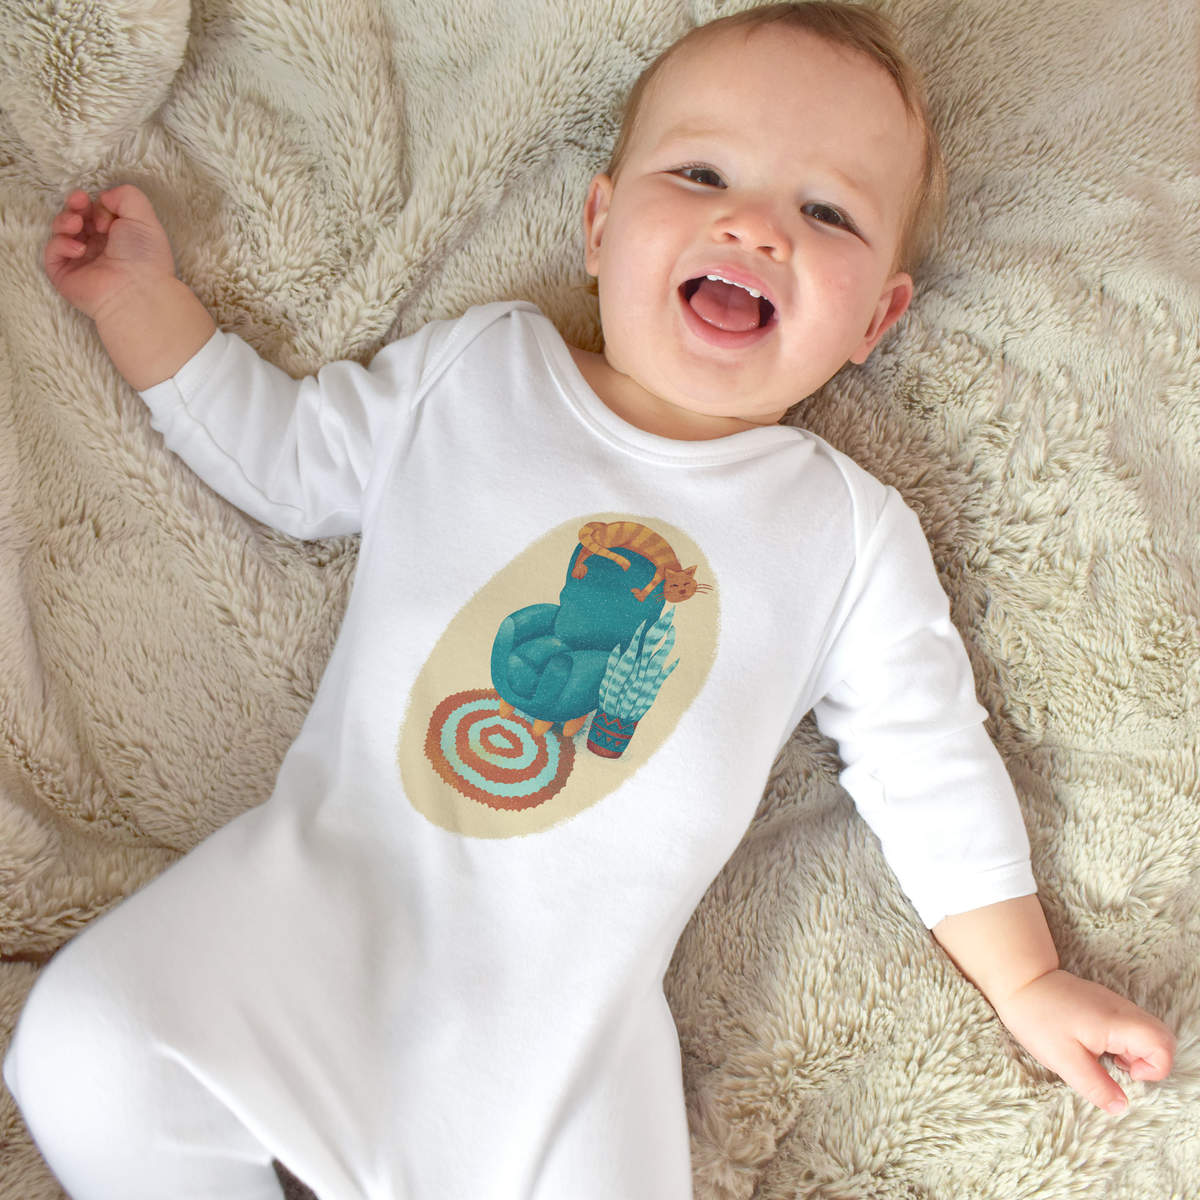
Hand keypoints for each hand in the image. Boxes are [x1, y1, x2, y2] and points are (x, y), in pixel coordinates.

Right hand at [45, 185, 176, 320]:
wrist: (136, 291)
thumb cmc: (145, 257)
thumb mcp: (143, 217)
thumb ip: (126, 196)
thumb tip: (103, 196)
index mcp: (119, 237)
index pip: (97, 212)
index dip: (96, 204)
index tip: (104, 208)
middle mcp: (100, 249)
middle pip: (77, 218)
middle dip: (75, 205)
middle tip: (79, 202)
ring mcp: (81, 262)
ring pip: (61, 231)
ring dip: (65, 220)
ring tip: (76, 224)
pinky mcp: (65, 274)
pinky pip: (53, 252)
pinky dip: (61, 244)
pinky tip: (79, 250)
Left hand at [991, 968, 1174, 1113]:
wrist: (1019, 981)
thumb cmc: (1038, 1018)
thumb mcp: (1063, 1059)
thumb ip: (1096, 1085)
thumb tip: (1121, 1107)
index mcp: (1117, 1022)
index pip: (1163, 1044)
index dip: (1155, 1068)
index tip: (1126, 1073)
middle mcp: (1122, 1009)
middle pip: (1161, 1038)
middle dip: (1148, 1061)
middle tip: (1116, 1067)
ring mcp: (1115, 1004)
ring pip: (1145, 1033)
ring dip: (1133, 1053)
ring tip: (1102, 1057)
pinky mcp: (1105, 1005)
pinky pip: (1129, 1027)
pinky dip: (1122, 1042)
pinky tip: (1095, 1046)